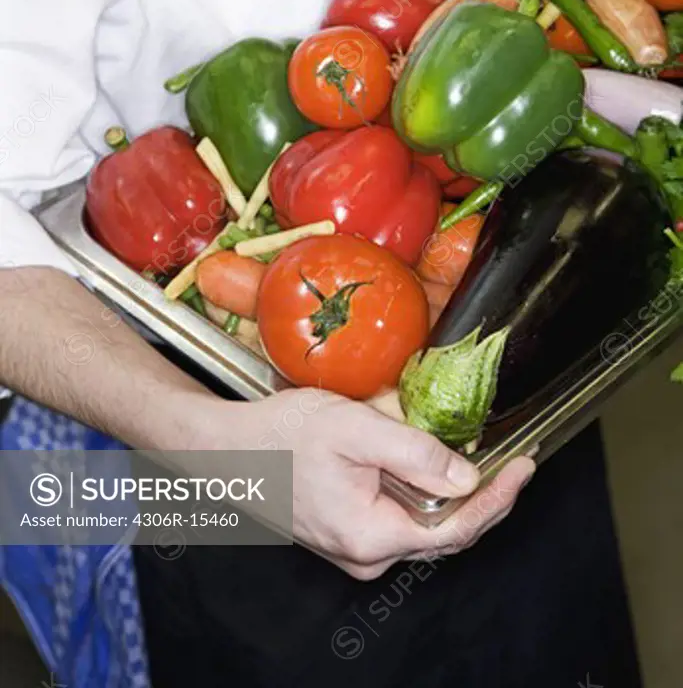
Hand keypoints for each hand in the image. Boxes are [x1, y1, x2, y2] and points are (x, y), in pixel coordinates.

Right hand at [201, 388, 534, 580]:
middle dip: (483, 500)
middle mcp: (365, 555)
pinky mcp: (347, 534)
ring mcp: (354, 549)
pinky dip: (424, 497)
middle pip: (444, 534)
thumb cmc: (282, 434)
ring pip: (422, 527)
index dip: (498, 499)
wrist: (228, 449)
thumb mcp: (355, 429)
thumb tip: (466, 480)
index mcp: (370, 536)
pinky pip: (399, 520)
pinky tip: (433, 471)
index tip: (525, 467)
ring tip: (483, 463)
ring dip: (453, 498)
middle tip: (514, 463)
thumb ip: (413, 454)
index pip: (456, 529)